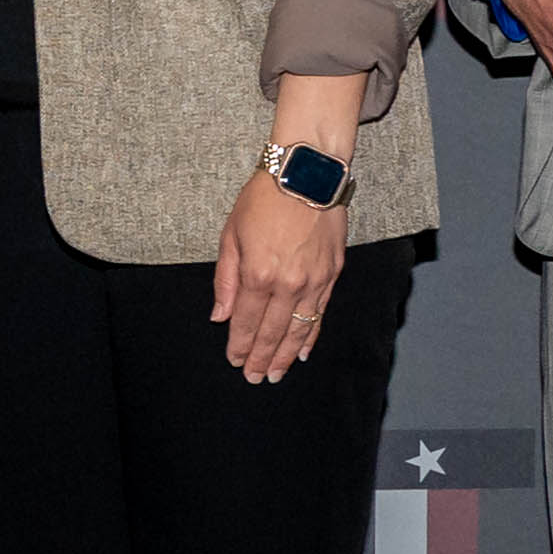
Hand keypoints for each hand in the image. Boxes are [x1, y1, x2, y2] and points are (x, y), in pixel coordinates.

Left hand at [212, 172, 344, 382]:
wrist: (306, 175)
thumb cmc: (263, 200)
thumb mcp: (231, 235)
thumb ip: (225, 280)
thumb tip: (220, 316)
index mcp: (258, 274)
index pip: (245, 322)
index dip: (239, 346)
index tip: (235, 361)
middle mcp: (288, 284)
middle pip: (271, 332)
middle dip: (261, 359)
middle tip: (255, 378)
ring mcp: (314, 281)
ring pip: (298, 330)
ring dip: (285, 355)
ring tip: (276, 374)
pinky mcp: (332, 275)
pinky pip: (320, 314)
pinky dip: (311, 336)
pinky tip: (302, 351)